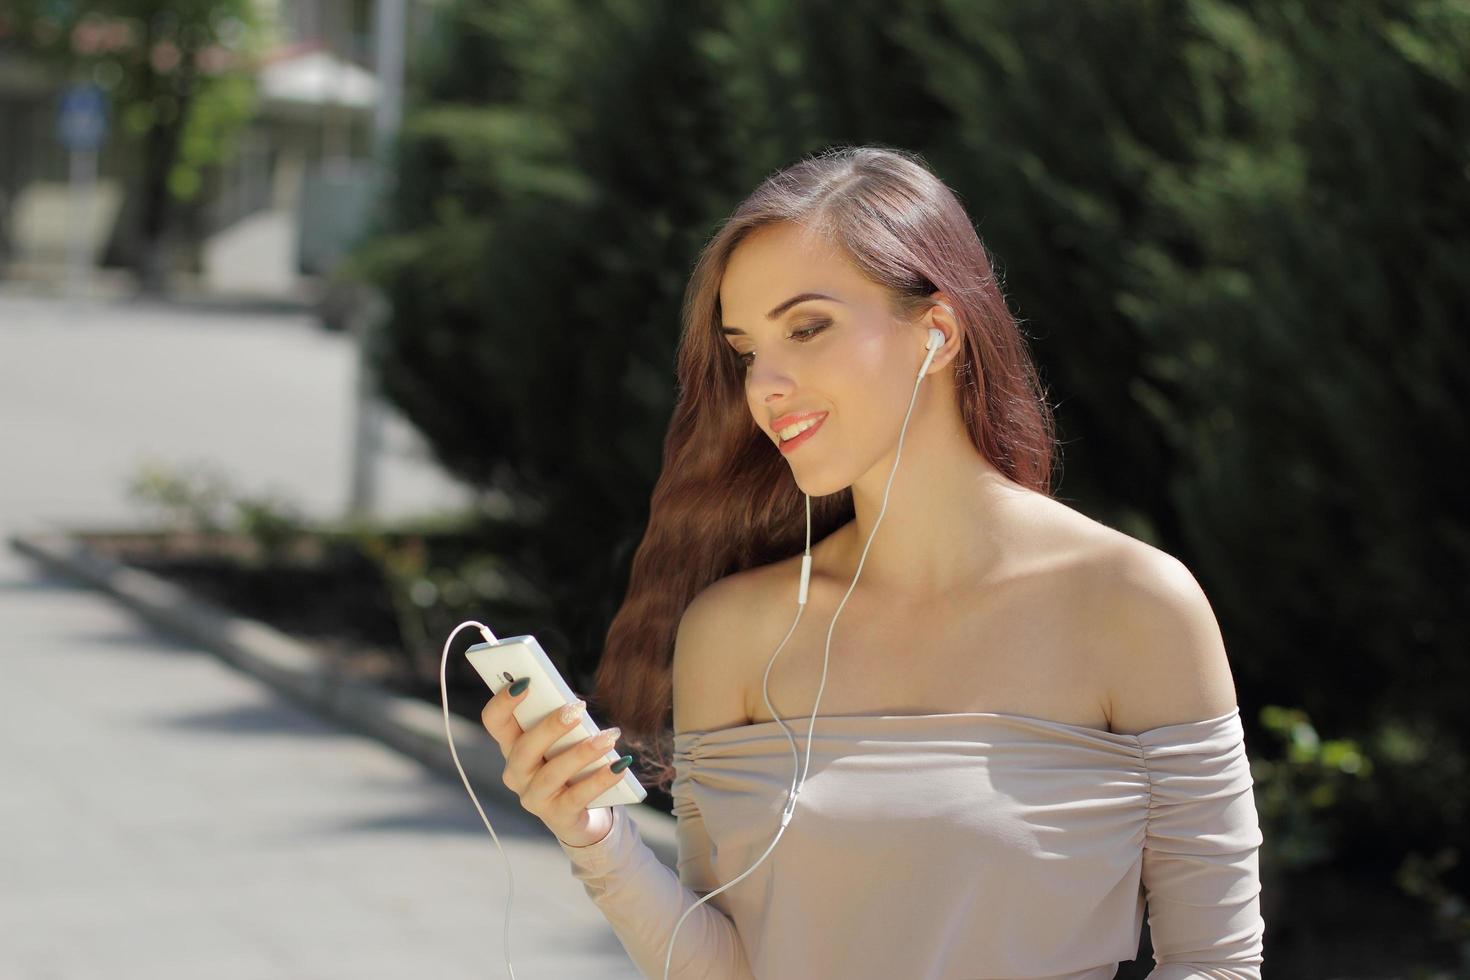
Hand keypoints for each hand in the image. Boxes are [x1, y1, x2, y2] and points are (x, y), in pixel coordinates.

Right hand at [481, 679, 631, 847]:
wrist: (581, 813)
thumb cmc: (569, 763)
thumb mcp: (562, 740)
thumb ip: (561, 721)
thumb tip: (575, 705)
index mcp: (511, 745)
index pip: (494, 722)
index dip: (503, 702)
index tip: (525, 682)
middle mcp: (516, 773)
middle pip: (524, 748)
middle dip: (550, 727)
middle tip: (577, 709)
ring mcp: (533, 797)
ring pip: (552, 773)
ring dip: (582, 752)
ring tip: (609, 737)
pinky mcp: (557, 816)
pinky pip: (578, 796)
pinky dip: (600, 779)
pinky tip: (619, 766)